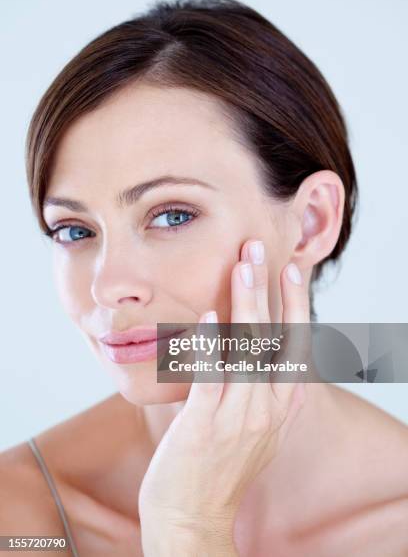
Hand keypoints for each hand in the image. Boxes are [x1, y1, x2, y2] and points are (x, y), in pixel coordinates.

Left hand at [138, 239, 308, 555]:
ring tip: (243, 264)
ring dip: (247, 303)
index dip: (295, 305)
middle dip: (269, 289)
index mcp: (280, 405)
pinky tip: (210, 317)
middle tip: (259, 248)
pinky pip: (213, 379)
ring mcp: (239, 417)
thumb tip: (261, 354)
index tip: (292, 269)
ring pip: (249, 350)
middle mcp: (267, 408)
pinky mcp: (206, 426)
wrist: (194, 518)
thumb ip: (262, 391)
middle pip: (274, 337)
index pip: (296, 343)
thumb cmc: (218, 467)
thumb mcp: (254, 428)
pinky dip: (213, 346)